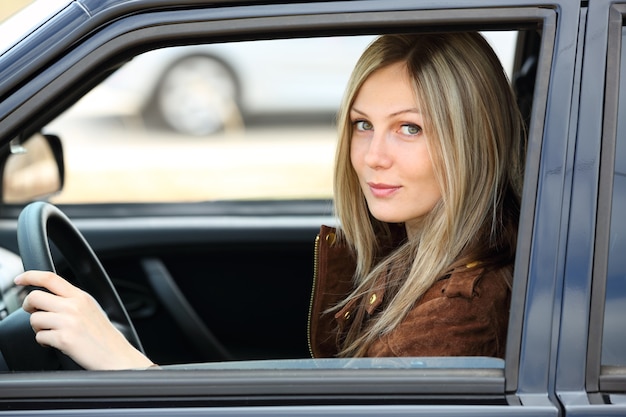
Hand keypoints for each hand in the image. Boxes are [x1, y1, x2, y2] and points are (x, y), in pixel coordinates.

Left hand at [14, 270, 153, 369]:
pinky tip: (55, 343)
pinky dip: (43, 342)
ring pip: (34, 318)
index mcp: (81, 296)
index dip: (30, 276)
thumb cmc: (104, 336)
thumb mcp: (92, 309)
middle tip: (33, 313)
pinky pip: (39, 336)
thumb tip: (47, 298)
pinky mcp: (64, 339)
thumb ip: (72, 300)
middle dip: (28, 306)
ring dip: (38, 327)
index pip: (50, 278)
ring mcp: (69, 322)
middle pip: (35, 296)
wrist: (116, 355)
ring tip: (51, 332)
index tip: (19, 279)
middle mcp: (74, 306)